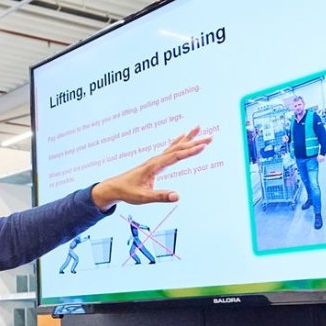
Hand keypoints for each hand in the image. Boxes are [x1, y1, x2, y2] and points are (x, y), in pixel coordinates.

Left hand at [91, 127, 209, 208]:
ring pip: (175, 146)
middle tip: (210, 137)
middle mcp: (156, 159)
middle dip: (194, 142)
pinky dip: (178, 142)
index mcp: (154, 166)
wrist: (114, 187)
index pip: (175, 156)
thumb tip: (177, 196)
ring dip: (188, 138)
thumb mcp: (144, 197)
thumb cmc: (128, 192)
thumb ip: (160, 196)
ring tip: (199, 128)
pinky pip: (170, 149)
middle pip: (178, 148)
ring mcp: (155, 159)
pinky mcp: (155, 162)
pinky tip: (183, 137)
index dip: (190, 152)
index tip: (203, 146)